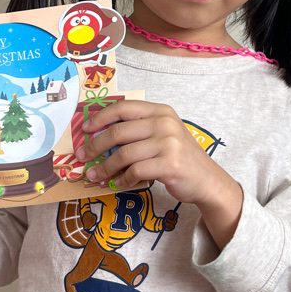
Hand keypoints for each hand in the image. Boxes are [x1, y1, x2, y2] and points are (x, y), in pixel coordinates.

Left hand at [78, 100, 243, 250]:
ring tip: (95, 175)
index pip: (124, 108)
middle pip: (118, 132)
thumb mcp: (163, 135)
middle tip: (83, 157)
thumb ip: (138, 131)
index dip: (101, 116)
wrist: (207, 180)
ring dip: (105, 167)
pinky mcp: (169, 164)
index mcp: (161, 111)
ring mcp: (169, 143)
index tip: (85, 129)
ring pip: (124, 154)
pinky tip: (119, 184)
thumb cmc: (179, 158)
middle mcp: (165, 123)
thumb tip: (98, 138)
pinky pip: (135, 171)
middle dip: (96, 146)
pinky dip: (123, 180)